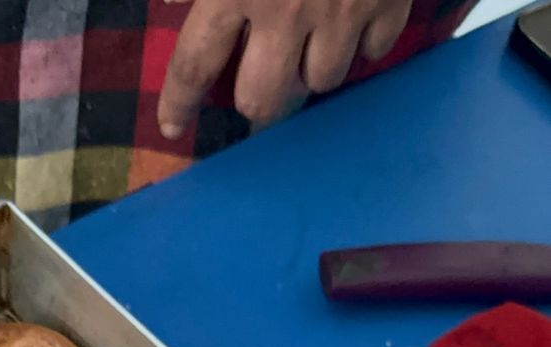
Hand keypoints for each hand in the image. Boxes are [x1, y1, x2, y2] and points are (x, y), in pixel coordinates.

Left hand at [158, 0, 412, 135]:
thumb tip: (165, 0)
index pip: (195, 65)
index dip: (179, 102)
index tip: (173, 125)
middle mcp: (286, 10)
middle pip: (262, 100)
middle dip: (255, 100)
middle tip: (255, 86)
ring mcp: (342, 10)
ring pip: (320, 81)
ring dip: (310, 69)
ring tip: (307, 44)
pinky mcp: (390, 0)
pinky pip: (374, 51)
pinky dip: (364, 43)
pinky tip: (353, 20)